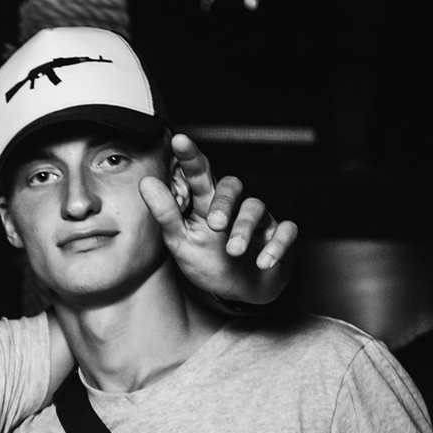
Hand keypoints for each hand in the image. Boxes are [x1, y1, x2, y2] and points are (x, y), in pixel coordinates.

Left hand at [140, 133, 298, 307]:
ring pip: (257, 207)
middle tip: (214, 224)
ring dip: (245, 229)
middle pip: (232, 185)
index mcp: (206, 204)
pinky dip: (277, 246)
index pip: (199, 175)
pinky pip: (286, 231)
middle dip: (224, 201)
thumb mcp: (181, 242)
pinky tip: (263, 262)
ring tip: (234, 252)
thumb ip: (166, 214)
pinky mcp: (279, 236)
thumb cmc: (208, 261)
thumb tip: (146, 182)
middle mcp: (233, 206)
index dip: (190, 157)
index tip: (180, 141)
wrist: (238, 292)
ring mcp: (259, 220)